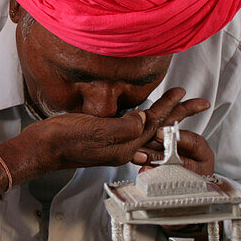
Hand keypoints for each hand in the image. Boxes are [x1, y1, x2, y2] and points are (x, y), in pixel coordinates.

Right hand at [21, 88, 210, 172]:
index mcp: (124, 146)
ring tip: (181, 109)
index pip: (154, 123)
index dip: (169, 106)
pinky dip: (145, 126)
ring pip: (148, 131)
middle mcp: (123, 148)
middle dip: (179, 115)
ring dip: (166, 119)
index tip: (182, 92)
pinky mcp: (101, 140)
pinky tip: (147, 124)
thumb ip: (125, 126)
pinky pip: (131, 133)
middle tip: (200, 103)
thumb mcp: (96, 130)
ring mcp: (113, 145)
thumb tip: (145, 118)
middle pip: (159, 129)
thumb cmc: (64, 139)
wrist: (40, 148)